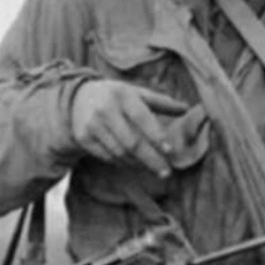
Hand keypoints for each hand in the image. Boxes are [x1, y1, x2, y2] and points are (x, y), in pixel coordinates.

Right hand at [70, 80, 188, 178]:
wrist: (77, 98)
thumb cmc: (116, 96)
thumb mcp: (136, 93)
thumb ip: (161, 102)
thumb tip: (187, 109)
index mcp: (123, 95)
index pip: (142, 118)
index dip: (156, 136)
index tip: (169, 151)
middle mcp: (106, 110)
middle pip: (131, 141)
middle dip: (151, 159)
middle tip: (166, 172)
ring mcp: (93, 125)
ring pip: (120, 152)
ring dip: (139, 163)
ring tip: (153, 168)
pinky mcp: (84, 138)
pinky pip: (108, 156)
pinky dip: (123, 163)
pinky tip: (135, 164)